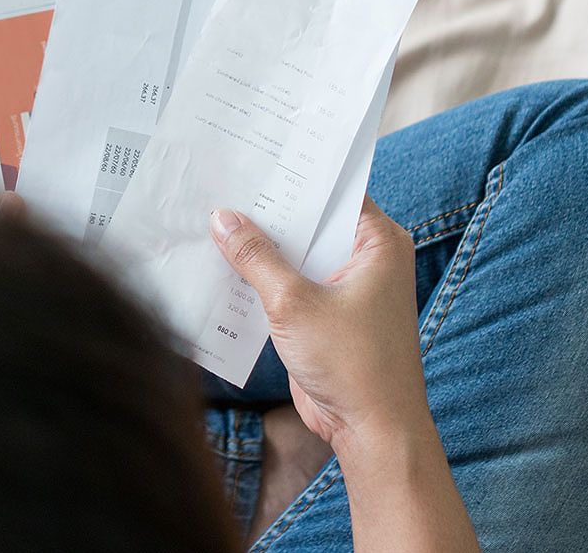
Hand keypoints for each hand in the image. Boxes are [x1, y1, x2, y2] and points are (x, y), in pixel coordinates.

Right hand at [210, 198, 430, 457]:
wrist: (371, 429)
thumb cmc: (354, 364)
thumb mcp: (294, 302)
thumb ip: (256, 257)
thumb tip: (223, 219)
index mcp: (377, 242)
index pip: (333, 192)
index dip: (294, 175)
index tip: (253, 156)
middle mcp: (365, 258)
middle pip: (309, 222)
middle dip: (268, 212)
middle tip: (221, 185)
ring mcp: (345, 287)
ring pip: (295, 254)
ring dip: (260, 248)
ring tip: (210, 221)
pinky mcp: (325, 313)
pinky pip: (288, 284)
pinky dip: (261, 279)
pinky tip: (222, 267)